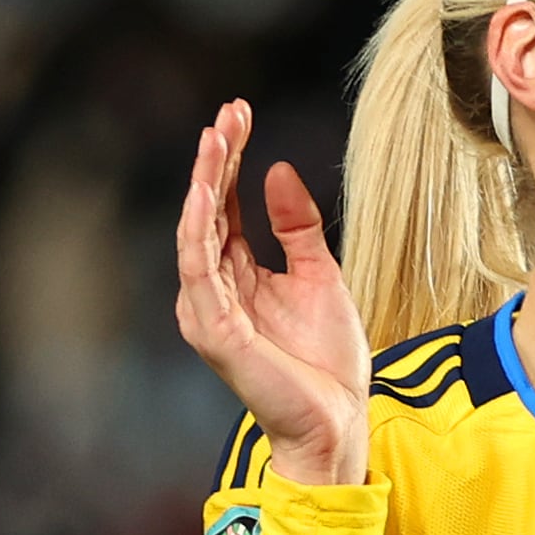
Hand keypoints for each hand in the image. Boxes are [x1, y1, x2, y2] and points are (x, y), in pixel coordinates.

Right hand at [173, 100, 370, 487]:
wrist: (338, 421)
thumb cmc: (328, 362)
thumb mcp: (321, 277)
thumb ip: (297, 227)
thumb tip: (277, 170)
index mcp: (239, 275)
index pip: (227, 205)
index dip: (232, 159)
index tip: (241, 113)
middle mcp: (215, 288)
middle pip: (208, 210)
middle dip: (217, 159)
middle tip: (228, 112)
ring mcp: (209, 309)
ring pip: (196, 231)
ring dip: (205, 183)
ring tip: (216, 138)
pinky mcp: (214, 330)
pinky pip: (198, 268)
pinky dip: (199, 228)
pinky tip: (206, 191)